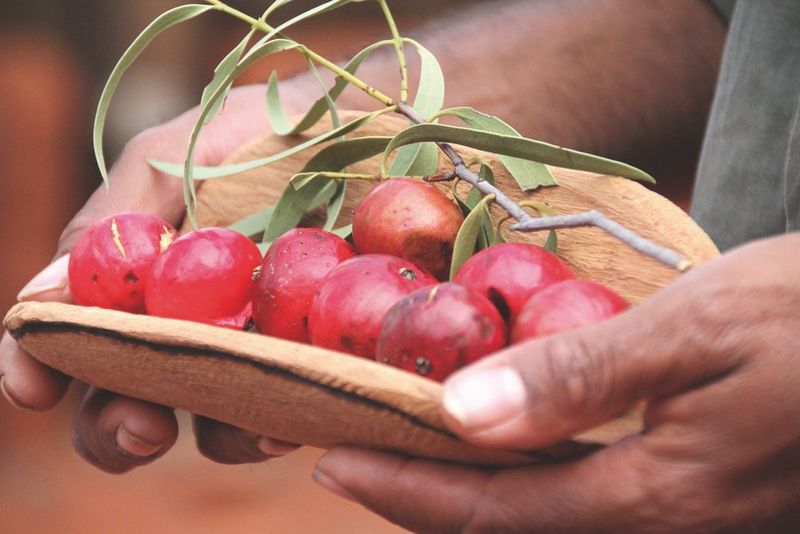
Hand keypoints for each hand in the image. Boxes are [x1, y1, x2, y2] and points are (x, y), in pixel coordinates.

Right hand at [0, 84, 314, 472]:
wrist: (369, 125)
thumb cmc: (264, 132)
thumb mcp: (177, 155)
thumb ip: (113, 218)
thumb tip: (38, 296)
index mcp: (135, 277)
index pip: (69, 334)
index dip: (36, 364)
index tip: (34, 388)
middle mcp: (183, 323)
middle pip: (123, 399)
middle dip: (115, 428)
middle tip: (144, 428)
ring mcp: (247, 349)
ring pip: (206, 426)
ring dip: (213, 438)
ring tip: (245, 425)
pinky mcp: (307, 360)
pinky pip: (279, 411)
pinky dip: (275, 424)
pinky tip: (291, 418)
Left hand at [312, 233, 799, 531]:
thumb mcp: (695, 329)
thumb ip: (579, 377)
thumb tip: (464, 412)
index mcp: (653, 495)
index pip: (490, 510)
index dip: (404, 491)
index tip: (333, 462)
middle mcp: (663, 523)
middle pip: (508, 529)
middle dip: (420, 500)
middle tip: (352, 458)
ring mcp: (684, 517)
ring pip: (543, 521)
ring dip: (465, 494)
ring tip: (403, 453)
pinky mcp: (696, 494)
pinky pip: (582, 502)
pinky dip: (521, 480)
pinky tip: (501, 447)